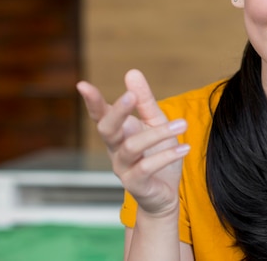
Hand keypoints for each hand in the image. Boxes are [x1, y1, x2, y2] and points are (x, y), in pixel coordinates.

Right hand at [76, 69, 189, 216]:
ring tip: (182, 124)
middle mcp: (115, 149)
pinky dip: (166, 156)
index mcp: (118, 132)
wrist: (165, 193)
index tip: (82, 85)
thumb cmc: (157, 154)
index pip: (101, 115)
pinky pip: (146, 168)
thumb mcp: (155, 122)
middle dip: (117, 112)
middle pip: (107, 129)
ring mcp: (123, 168)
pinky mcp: (136, 184)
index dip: (92, 101)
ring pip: (131, 147)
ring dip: (158, 133)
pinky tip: (184, 147)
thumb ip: (144, 100)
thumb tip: (131, 71)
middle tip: (130, 96)